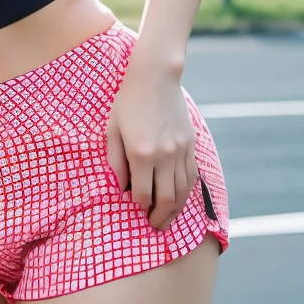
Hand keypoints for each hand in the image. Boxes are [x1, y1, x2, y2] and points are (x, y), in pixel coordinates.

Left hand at [107, 54, 197, 231]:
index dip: (139, 207)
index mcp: (141, 154)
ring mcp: (180, 151)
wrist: (155, 77)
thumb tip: (121, 188)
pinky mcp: (190, 144)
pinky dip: (185, 192)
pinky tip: (179, 199)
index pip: (143, 194)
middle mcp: (164, 156)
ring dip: (175, 210)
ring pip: (182, 191)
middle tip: (154, 227)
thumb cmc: (128, 102)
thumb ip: (116, 163)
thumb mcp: (113, 131)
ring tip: (167, 219)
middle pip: (166, 199)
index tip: (135, 212)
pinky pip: (191, 176)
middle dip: (160, 218)